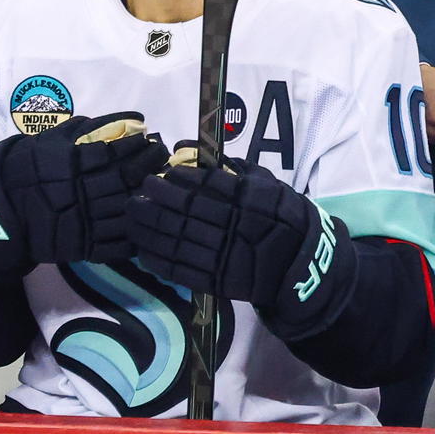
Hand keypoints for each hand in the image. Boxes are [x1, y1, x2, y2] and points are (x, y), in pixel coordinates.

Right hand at [0, 112, 167, 285]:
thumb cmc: (28, 167)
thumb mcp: (51, 140)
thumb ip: (88, 129)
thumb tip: (129, 119)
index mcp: (71, 164)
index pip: (115, 152)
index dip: (138, 145)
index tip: (152, 138)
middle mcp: (79, 192)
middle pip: (126, 178)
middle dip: (150, 164)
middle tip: (162, 156)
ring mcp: (82, 222)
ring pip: (126, 209)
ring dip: (148, 196)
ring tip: (162, 185)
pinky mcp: (82, 247)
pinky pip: (117, 244)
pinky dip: (136, 233)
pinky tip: (148, 219)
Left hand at [127, 159, 356, 338]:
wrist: (301, 266)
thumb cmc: (284, 219)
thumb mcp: (270, 186)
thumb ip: (238, 169)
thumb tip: (201, 152)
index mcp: (251, 200)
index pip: (209, 185)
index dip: (182, 179)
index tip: (163, 173)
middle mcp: (236, 226)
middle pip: (188, 210)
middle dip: (158, 199)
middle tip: (139, 191)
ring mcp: (226, 256)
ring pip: (179, 240)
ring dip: (151, 228)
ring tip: (133, 216)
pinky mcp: (218, 282)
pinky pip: (182, 271)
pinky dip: (159, 261)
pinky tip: (143, 250)